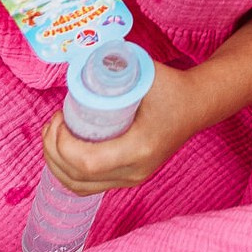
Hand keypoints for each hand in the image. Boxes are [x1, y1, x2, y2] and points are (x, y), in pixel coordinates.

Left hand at [41, 62, 200, 194]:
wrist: (198, 105)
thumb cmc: (173, 87)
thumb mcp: (144, 72)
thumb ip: (113, 67)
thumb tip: (78, 65)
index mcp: (140, 148)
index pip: (87, 162)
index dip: (63, 144)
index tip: (61, 116)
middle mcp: (135, 171)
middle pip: (77, 177)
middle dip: (53, 150)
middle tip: (53, 122)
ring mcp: (132, 179)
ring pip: (78, 186)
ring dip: (56, 163)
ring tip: (55, 135)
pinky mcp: (128, 179)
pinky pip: (88, 186)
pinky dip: (67, 172)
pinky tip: (63, 150)